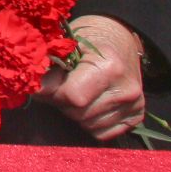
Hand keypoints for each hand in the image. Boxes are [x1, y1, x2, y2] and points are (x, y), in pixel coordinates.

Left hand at [37, 14, 145, 141]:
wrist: (119, 38)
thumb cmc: (89, 38)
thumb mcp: (68, 44)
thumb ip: (50, 67)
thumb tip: (33, 88)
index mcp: (109, 66)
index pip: (72, 96)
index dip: (53, 91)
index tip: (47, 81)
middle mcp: (126, 89)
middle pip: (78, 112)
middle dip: (62, 102)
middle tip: (62, 85)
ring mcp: (134, 104)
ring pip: (88, 125)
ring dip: (75, 112)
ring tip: (78, 91)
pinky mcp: (136, 116)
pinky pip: (101, 133)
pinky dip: (89, 122)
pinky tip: (91, 103)